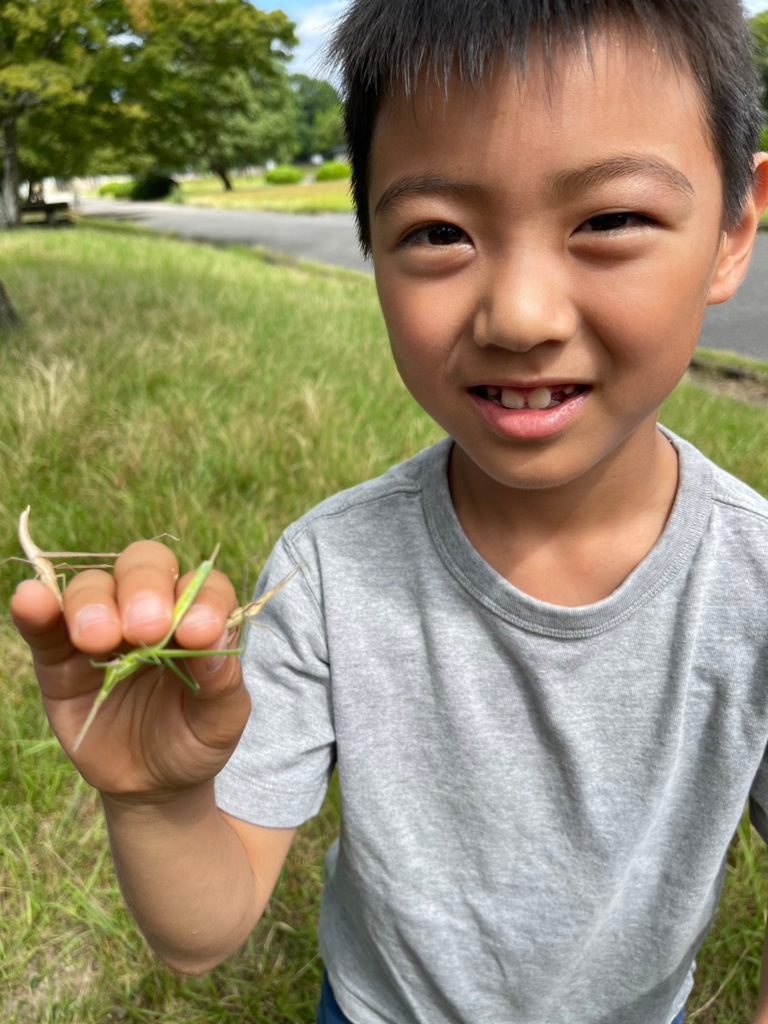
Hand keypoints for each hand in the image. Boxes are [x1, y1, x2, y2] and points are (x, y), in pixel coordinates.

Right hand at [10, 540, 249, 800]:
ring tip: (97, 639)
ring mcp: (102, 625)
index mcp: (196, 615)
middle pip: (145, 565)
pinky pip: (44, 621)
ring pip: (93, 586)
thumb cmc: (192, 737)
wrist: (149, 781)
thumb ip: (222, 680)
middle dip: (144, 588)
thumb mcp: (220, 720)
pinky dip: (37, 607)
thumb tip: (214, 637)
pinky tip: (31, 600)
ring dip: (93, 603)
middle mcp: (149, 607)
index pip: (202, 585)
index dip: (201, 600)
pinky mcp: (58, 653)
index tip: (197, 633)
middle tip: (147, 629)